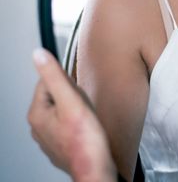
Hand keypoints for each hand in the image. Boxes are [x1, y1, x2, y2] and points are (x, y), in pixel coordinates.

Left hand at [28, 48, 116, 181]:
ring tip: (87, 117)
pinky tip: (86, 128)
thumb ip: (55, 76)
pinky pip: (68, 123)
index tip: (77, 91)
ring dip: (76, 109)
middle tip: (84, 106)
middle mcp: (39, 126)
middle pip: (56, 95)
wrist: (94, 168)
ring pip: (63, 109)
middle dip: (73, 95)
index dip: (67, 81)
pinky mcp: (60, 144)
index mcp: (37, 113)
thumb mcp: (71, 101)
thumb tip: (39, 55)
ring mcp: (49, 137)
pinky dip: (78, 122)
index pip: (47, 81)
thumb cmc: (85, 140)